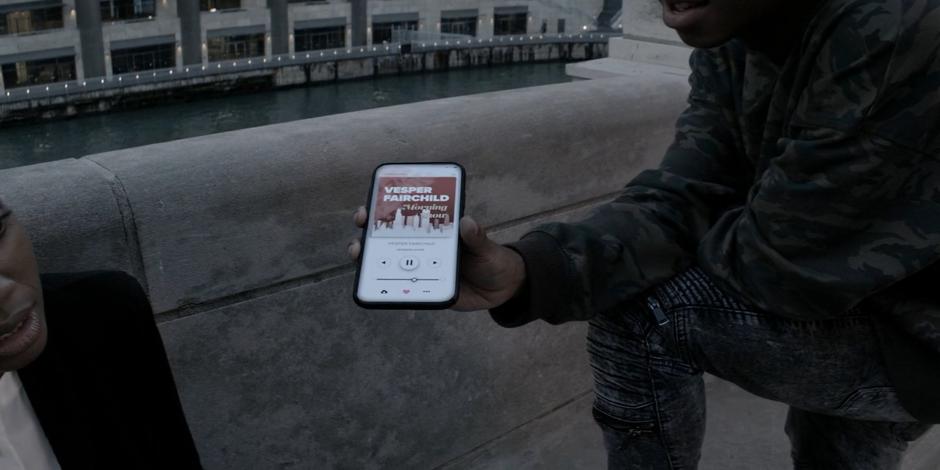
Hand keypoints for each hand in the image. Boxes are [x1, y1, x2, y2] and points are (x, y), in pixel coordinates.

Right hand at [349, 207, 526, 310]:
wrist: (502, 289)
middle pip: (388, 237)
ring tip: (358, 254)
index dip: (384, 208)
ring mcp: (421, 268)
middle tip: (360, 226)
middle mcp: (423, 247)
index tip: (371, 205)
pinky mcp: (424, 289)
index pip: (406, 214)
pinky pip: (402, 287)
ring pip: (388, 262)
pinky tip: (376, 285)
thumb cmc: (493, 259)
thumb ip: (477, 237)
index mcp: (435, 230)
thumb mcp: (487, 247)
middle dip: (367, 230)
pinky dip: (387, 286)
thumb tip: (467, 222)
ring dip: (368, 258)